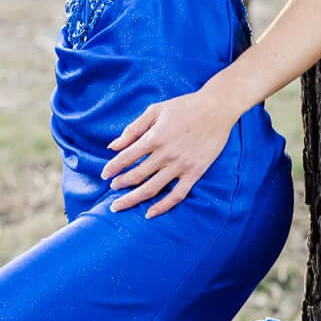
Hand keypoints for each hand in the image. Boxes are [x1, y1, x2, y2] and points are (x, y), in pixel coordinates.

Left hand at [100, 88, 238, 216]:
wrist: (216, 108)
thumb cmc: (184, 106)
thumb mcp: (155, 111)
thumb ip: (133, 129)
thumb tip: (113, 146)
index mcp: (153, 138)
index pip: (126, 158)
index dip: (112, 168)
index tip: (104, 175)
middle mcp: (165, 155)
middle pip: (136, 176)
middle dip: (120, 185)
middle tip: (111, 190)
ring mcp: (180, 166)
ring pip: (152, 189)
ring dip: (133, 199)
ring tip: (119, 204)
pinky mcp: (195, 173)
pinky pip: (177, 195)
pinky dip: (162, 206)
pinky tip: (149, 214)